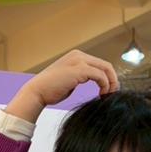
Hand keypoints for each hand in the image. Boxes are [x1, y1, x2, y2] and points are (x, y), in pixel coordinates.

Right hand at [5, 49, 119, 121]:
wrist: (37, 92)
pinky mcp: (79, 69)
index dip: (108, 78)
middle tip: (113, 94)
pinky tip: (102, 94)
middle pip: (105, 65)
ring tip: (108, 96)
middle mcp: (78, 55)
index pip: (99, 64)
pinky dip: (105, 85)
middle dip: (113, 80)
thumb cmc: (50, 91)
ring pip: (106, 68)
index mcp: (76, 57)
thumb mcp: (69, 81)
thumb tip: (94, 83)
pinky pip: (100, 75)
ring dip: (111, 83)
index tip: (108, 91)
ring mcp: (79, 61)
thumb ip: (80, 78)